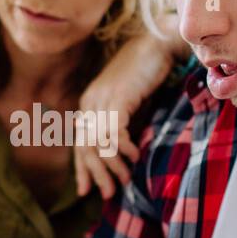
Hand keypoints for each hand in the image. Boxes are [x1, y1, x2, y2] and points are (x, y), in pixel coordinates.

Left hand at [74, 33, 172, 198]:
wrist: (157, 44)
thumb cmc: (145, 71)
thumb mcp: (125, 98)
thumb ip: (117, 119)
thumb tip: (117, 149)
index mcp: (88, 103)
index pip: (79, 143)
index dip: (82, 169)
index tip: (86, 190)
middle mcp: (90, 102)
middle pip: (86, 147)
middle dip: (96, 174)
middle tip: (109, 193)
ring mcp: (102, 100)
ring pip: (98, 144)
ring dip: (112, 166)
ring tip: (125, 178)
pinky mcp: (118, 99)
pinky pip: (114, 133)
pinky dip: (123, 148)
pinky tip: (135, 155)